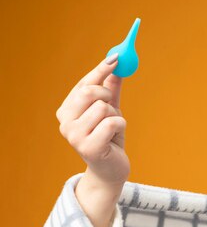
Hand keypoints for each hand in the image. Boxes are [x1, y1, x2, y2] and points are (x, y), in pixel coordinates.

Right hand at [56, 54, 128, 185]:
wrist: (111, 170)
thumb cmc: (109, 139)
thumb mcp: (110, 111)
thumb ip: (110, 89)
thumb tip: (115, 63)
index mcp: (66, 111)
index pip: (82, 84)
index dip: (99, 70)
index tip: (115, 57)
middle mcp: (65, 122)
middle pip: (90, 92)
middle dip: (107, 95)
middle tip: (113, 105)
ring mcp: (74, 136)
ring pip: (104, 108)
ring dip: (116, 116)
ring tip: (113, 131)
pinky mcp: (88, 147)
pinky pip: (112, 122)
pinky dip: (120, 126)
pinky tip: (115, 139)